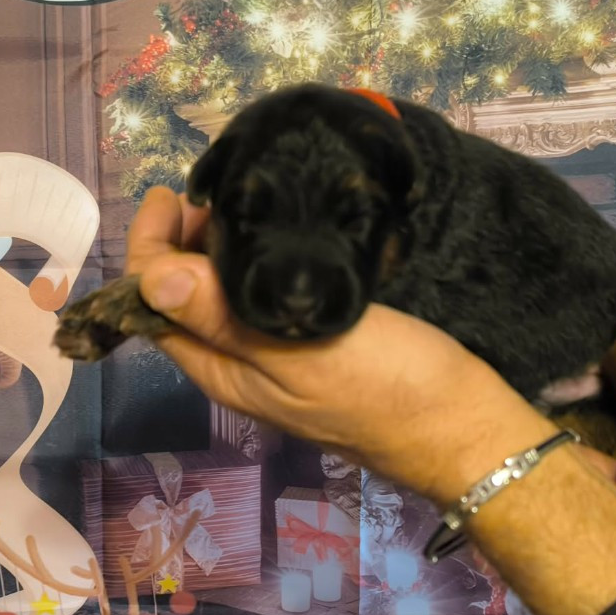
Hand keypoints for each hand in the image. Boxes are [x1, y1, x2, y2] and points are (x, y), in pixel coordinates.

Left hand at [124, 187, 615, 504]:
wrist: (463, 425)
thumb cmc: (388, 388)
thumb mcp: (303, 351)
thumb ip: (227, 320)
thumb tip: (152, 279)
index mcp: (224, 370)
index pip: (155, 304)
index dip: (152, 247)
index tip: (172, 193)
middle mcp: (240, 365)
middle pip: (183, 299)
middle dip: (181, 243)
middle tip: (216, 189)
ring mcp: (277, 356)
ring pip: (224, 297)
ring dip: (220, 250)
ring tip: (247, 200)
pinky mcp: (315, 344)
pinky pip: (266, 298)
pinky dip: (260, 262)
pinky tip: (285, 236)